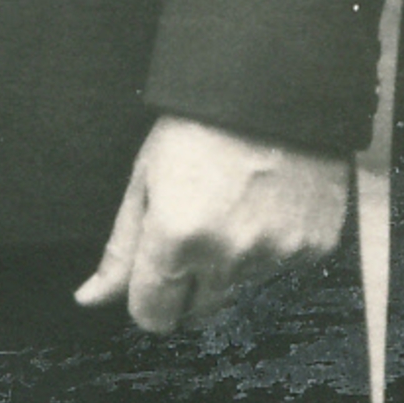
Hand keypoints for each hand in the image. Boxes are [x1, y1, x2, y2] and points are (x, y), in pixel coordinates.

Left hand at [75, 116, 347, 331]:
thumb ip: (122, 246)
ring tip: (233, 201)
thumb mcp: (146, 176)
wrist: (273, 86)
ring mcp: (276, 254)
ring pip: (240, 288)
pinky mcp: (313, 248)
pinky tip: (267, 201)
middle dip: (188, 282)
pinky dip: (272, 245)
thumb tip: (90, 298)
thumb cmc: (199, 123)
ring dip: (232, 260)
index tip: (154, 271)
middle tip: (194, 225)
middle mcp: (228, 255)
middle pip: (197, 312)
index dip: (147, 295)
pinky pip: (282, 268)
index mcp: (177, 235)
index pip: (152, 316)